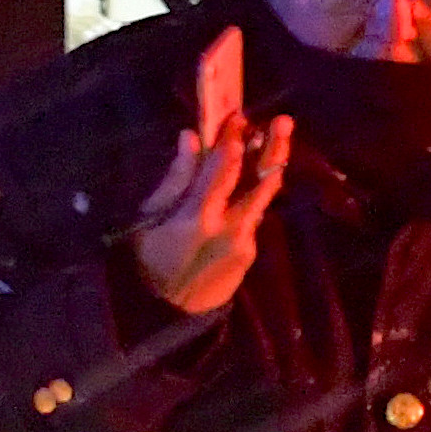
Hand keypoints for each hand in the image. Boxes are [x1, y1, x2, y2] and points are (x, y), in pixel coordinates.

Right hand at [133, 29, 293, 320]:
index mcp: (196, 219)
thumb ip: (174, 180)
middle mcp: (228, 229)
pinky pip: (254, 215)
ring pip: (263, 197)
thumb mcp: (148, 220)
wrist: (168, 314)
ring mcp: (244, 242)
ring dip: (269, 167)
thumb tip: (191, 138)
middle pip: (260, 182)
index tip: (238, 117)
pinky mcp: (251, 252)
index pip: (222, 172)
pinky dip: (252, 194)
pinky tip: (250, 177)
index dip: (232, 141)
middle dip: (273, 149)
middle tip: (283, 121)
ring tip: (276, 139)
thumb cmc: (147, 262)